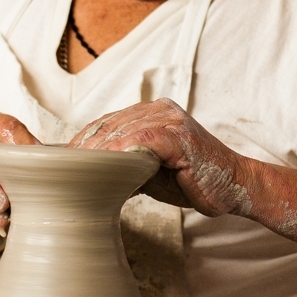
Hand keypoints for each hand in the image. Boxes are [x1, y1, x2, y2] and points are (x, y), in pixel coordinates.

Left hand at [69, 99, 251, 216]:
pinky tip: (103, 168)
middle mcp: (159, 110)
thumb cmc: (192, 181)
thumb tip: (85, 177)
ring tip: (73, 172)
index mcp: (151, 113)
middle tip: (60, 170)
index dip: (82, 142)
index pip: (106, 123)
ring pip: (120, 131)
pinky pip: (141, 141)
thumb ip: (123, 165)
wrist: (236, 186)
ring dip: (93, 152)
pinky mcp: (179, 135)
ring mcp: (170, 119)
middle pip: (108, 125)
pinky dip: (119, 154)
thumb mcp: (149, 171)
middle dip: (81, 148)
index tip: (61, 162)